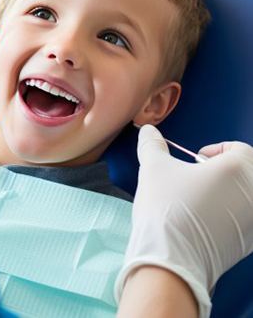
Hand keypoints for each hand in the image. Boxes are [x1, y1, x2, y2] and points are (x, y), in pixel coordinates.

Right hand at [115, 125, 252, 317]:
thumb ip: (152, 144)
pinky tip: (202, 221)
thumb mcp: (154, 167)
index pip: (240, 149)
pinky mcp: (248, 244)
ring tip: (197, 199)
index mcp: (239, 169)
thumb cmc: (165, 205)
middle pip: (247, 172)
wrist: (169, 258)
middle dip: (224, 171)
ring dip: (227, 192)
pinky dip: (228, 215)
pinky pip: (244, 220)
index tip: (196, 159)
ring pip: (245, 197)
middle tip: (197, 177)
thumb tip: (147, 131)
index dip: (217, 150)